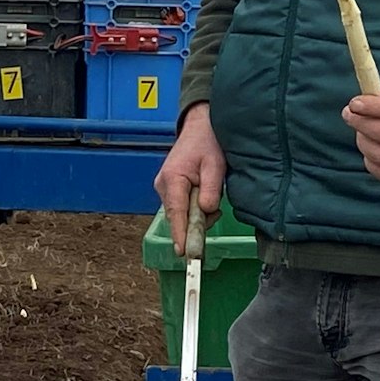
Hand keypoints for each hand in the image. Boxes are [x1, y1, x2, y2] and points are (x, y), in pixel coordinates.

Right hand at [155, 103, 226, 253]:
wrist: (199, 128)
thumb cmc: (207, 143)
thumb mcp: (215, 165)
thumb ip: (210, 189)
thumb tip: (206, 211)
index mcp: (173, 178)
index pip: (177, 213)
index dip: (181, 234)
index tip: (184, 253)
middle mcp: (163, 185)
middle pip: (179, 217)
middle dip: (197, 221)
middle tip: (216, 210)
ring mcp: (164, 188)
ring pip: (181, 214)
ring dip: (198, 213)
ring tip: (212, 192)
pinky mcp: (169, 190)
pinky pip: (182, 208)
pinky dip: (195, 207)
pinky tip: (205, 195)